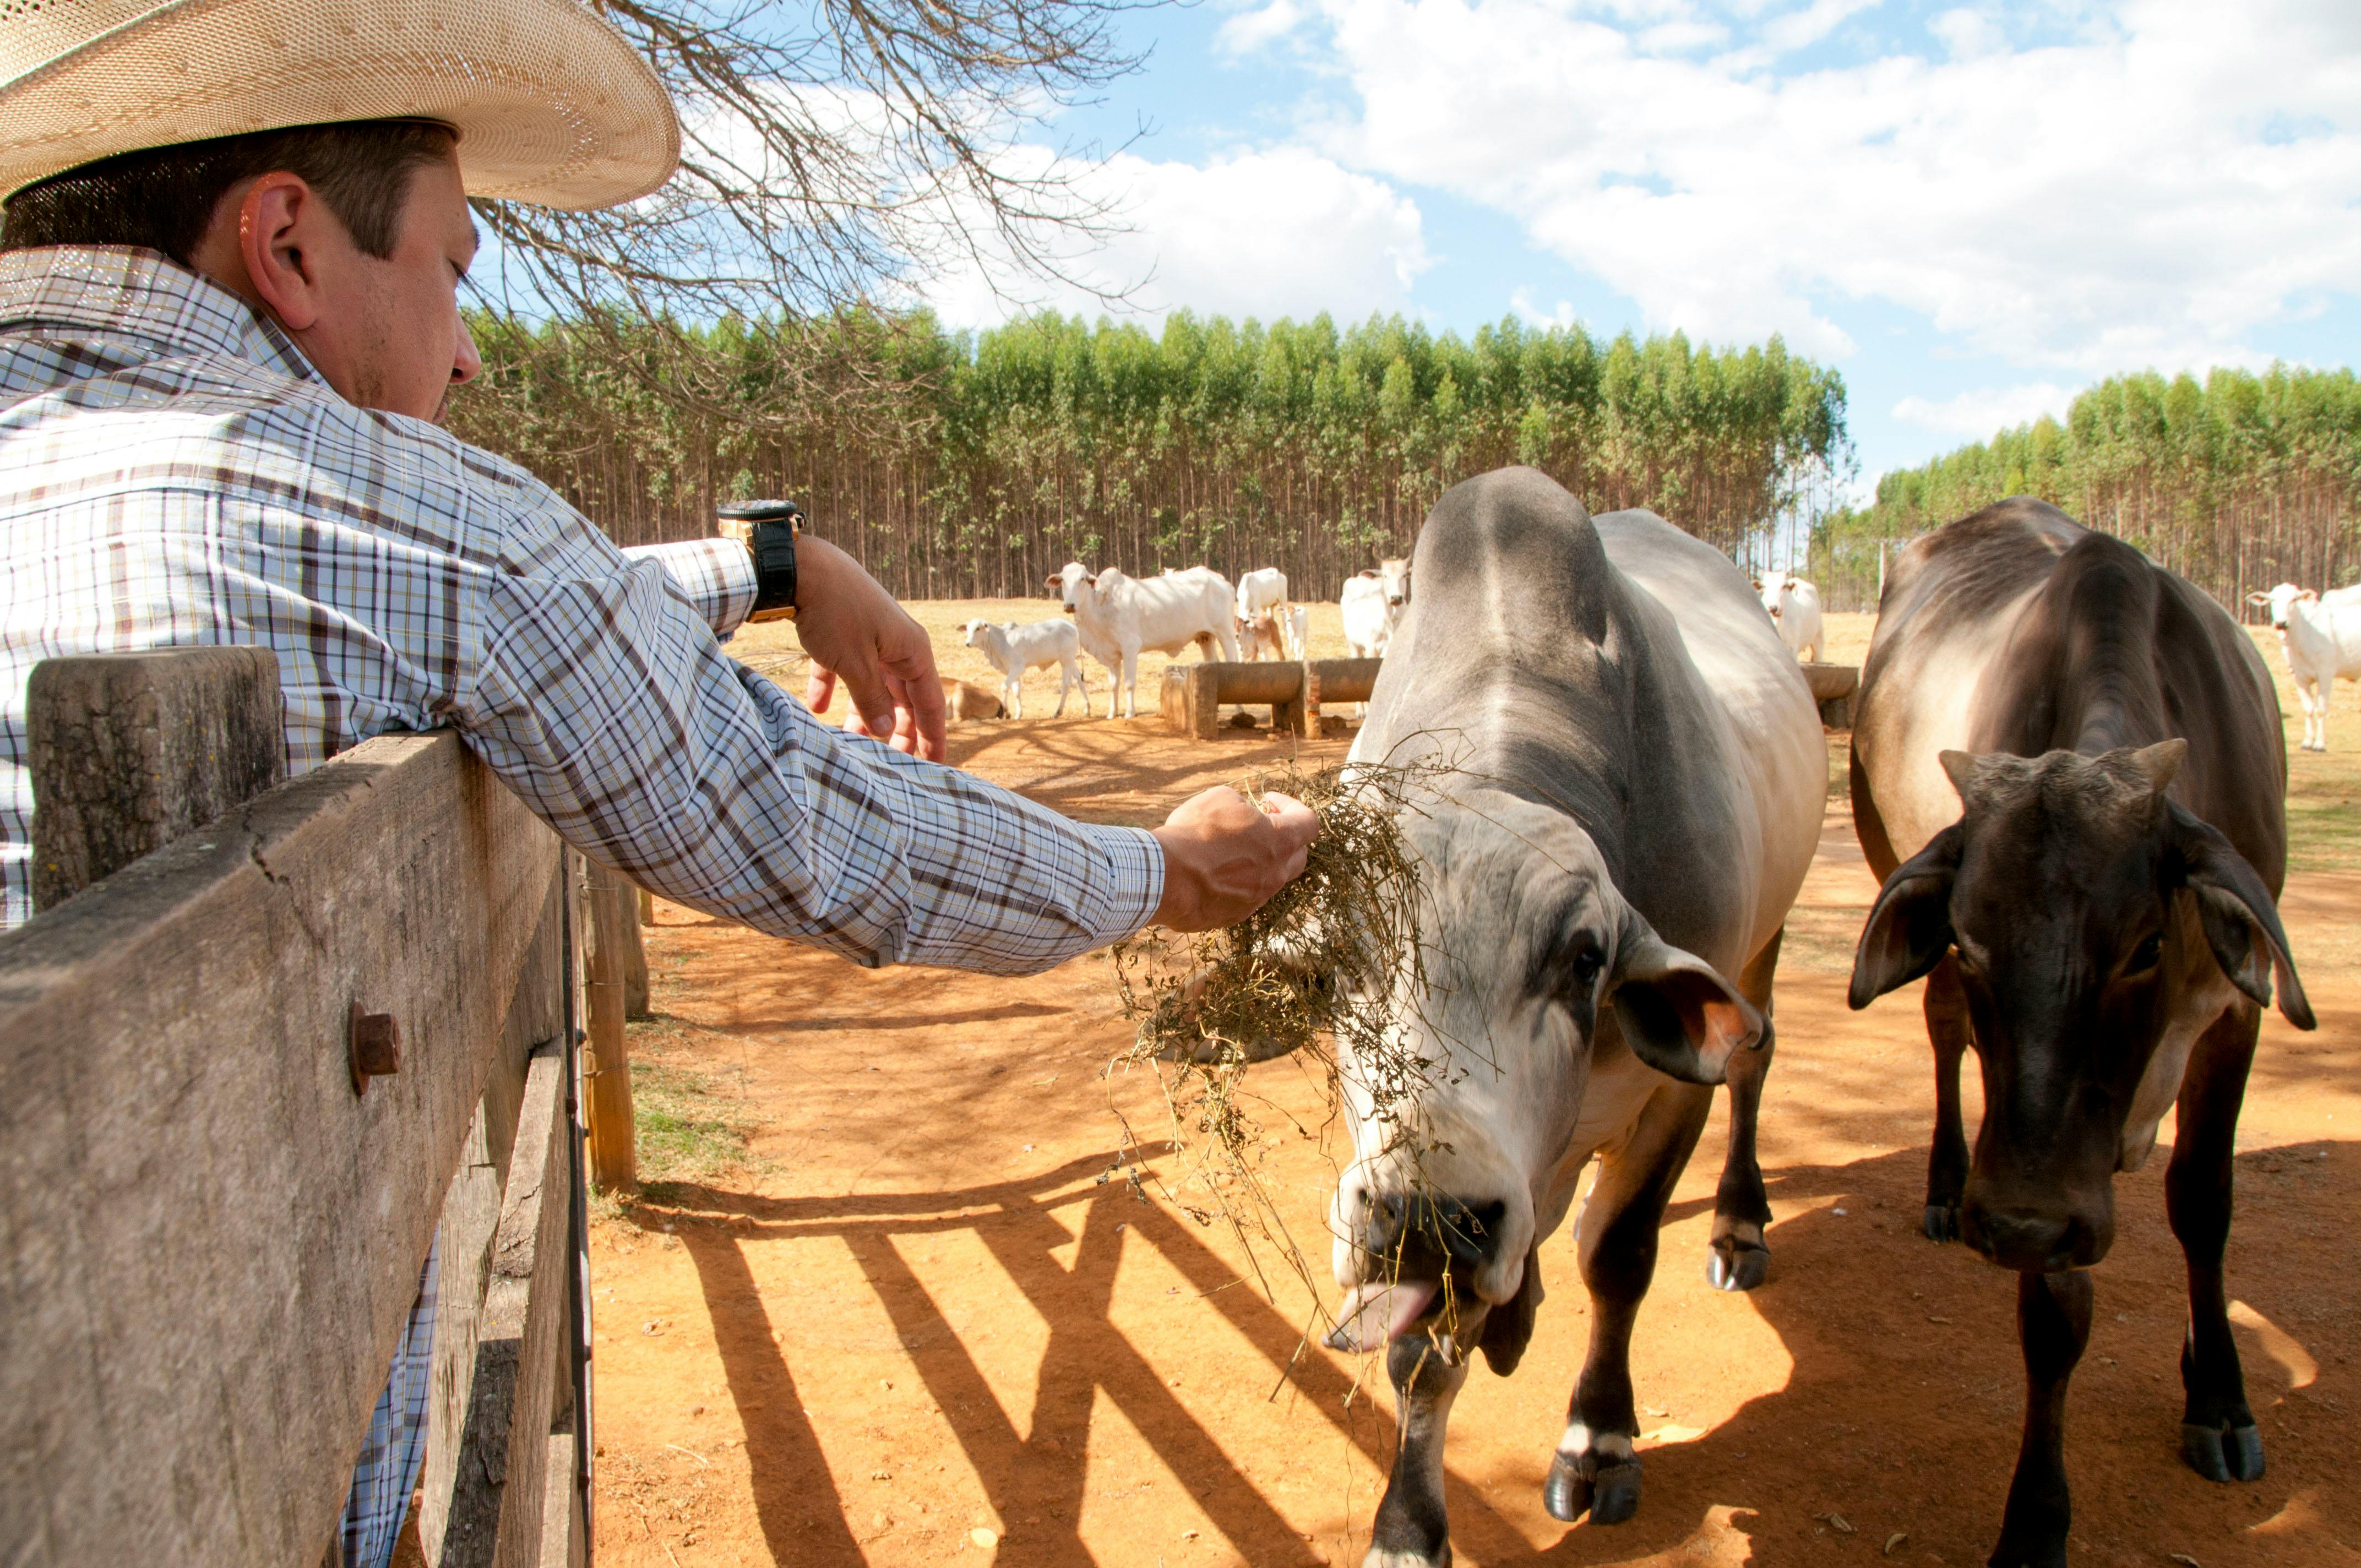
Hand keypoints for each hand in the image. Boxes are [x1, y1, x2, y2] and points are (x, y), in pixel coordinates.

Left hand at [794, 537, 948, 760]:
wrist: (799, 566)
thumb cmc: (834, 612)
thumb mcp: (854, 663)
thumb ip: (870, 700)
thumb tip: (885, 730)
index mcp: (912, 650)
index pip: (930, 703)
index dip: (932, 737)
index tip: (933, 766)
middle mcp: (896, 644)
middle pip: (903, 697)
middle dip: (896, 730)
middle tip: (889, 763)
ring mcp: (869, 635)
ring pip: (873, 684)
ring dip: (863, 713)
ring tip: (851, 741)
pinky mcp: (841, 630)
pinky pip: (842, 666)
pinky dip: (833, 687)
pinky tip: (817, 708)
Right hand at [1149, 788, 1319, 930]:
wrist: (1165, 878)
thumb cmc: (1195, 833)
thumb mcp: (1220, 798)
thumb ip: (1241, 804)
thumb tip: (1242, 812)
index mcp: (1280, 842)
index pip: (1309, 823)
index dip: (1293, 806)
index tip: (1268, 800)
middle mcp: (1276, 875)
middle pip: (1298, 856)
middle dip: (1285, 837)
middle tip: (1260, 825)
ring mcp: (1256, 899)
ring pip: (1270, 879)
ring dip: (1258, 862)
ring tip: (1230, 849)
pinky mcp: (1234, 916)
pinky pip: (1244, 897)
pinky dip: (1236, 883)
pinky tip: (1211, 873)